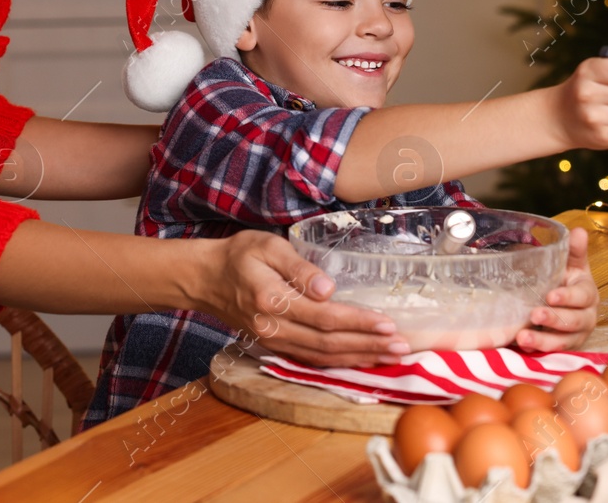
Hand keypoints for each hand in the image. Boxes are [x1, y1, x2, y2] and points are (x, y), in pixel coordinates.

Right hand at [192, 230, 410, 366]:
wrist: (206, 279)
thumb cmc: (239, 256)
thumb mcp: (266, 246)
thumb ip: (298, 266)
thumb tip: (328, 288)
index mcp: (272, 300)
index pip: (324, 318)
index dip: (358, 323)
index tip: (387, 323)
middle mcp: (273, 328)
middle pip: (329, 343)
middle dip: (368, 346)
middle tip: (401, 347)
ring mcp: (274, 341)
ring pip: (323, 357)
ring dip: (359, 358)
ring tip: (391, 356)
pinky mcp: (276, 346)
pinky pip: (312, 359)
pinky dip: (340, 362)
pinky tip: (362, 358)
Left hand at [516, 227, 598, 351]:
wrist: (561, 300)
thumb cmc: (566, 280)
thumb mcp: (570, 263)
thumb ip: (574, 250)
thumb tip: (579, 231)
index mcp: (588, 294)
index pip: (582, 297)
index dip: (568, 297)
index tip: (550, 296)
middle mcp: (586, 317)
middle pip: (573, 322)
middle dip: (554, 319)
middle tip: (534, 315)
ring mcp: (575, 336)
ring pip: (563, 341)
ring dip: (543, 340)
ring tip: (523, 337)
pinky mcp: (562, 348)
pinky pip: (551, 352)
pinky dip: (537, 350)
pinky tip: (522, 346)